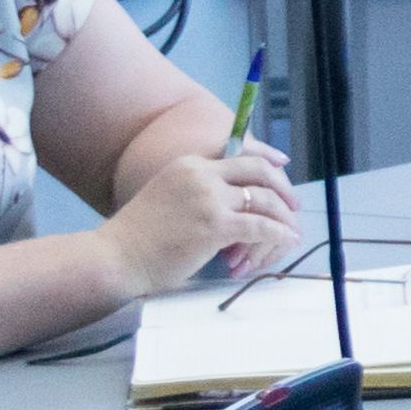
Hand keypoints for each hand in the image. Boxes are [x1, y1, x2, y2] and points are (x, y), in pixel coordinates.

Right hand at [104, 138, 303, 296]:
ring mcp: (209, 199)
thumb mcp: (168, 196)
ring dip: (284, 217)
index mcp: (190, 164)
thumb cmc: (139, 236)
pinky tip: (287, 241)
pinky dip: (279, 234)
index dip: (267, 161)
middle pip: (258, 170)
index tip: (283, 167)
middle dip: (283, 187)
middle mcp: (202, 175)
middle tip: (294, 205)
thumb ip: (197, 191)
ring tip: (291, 231)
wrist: (117, 255)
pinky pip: (260, 227)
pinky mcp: (215, 226)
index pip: (240, 153)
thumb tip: (233, 201)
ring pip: (264, 200)